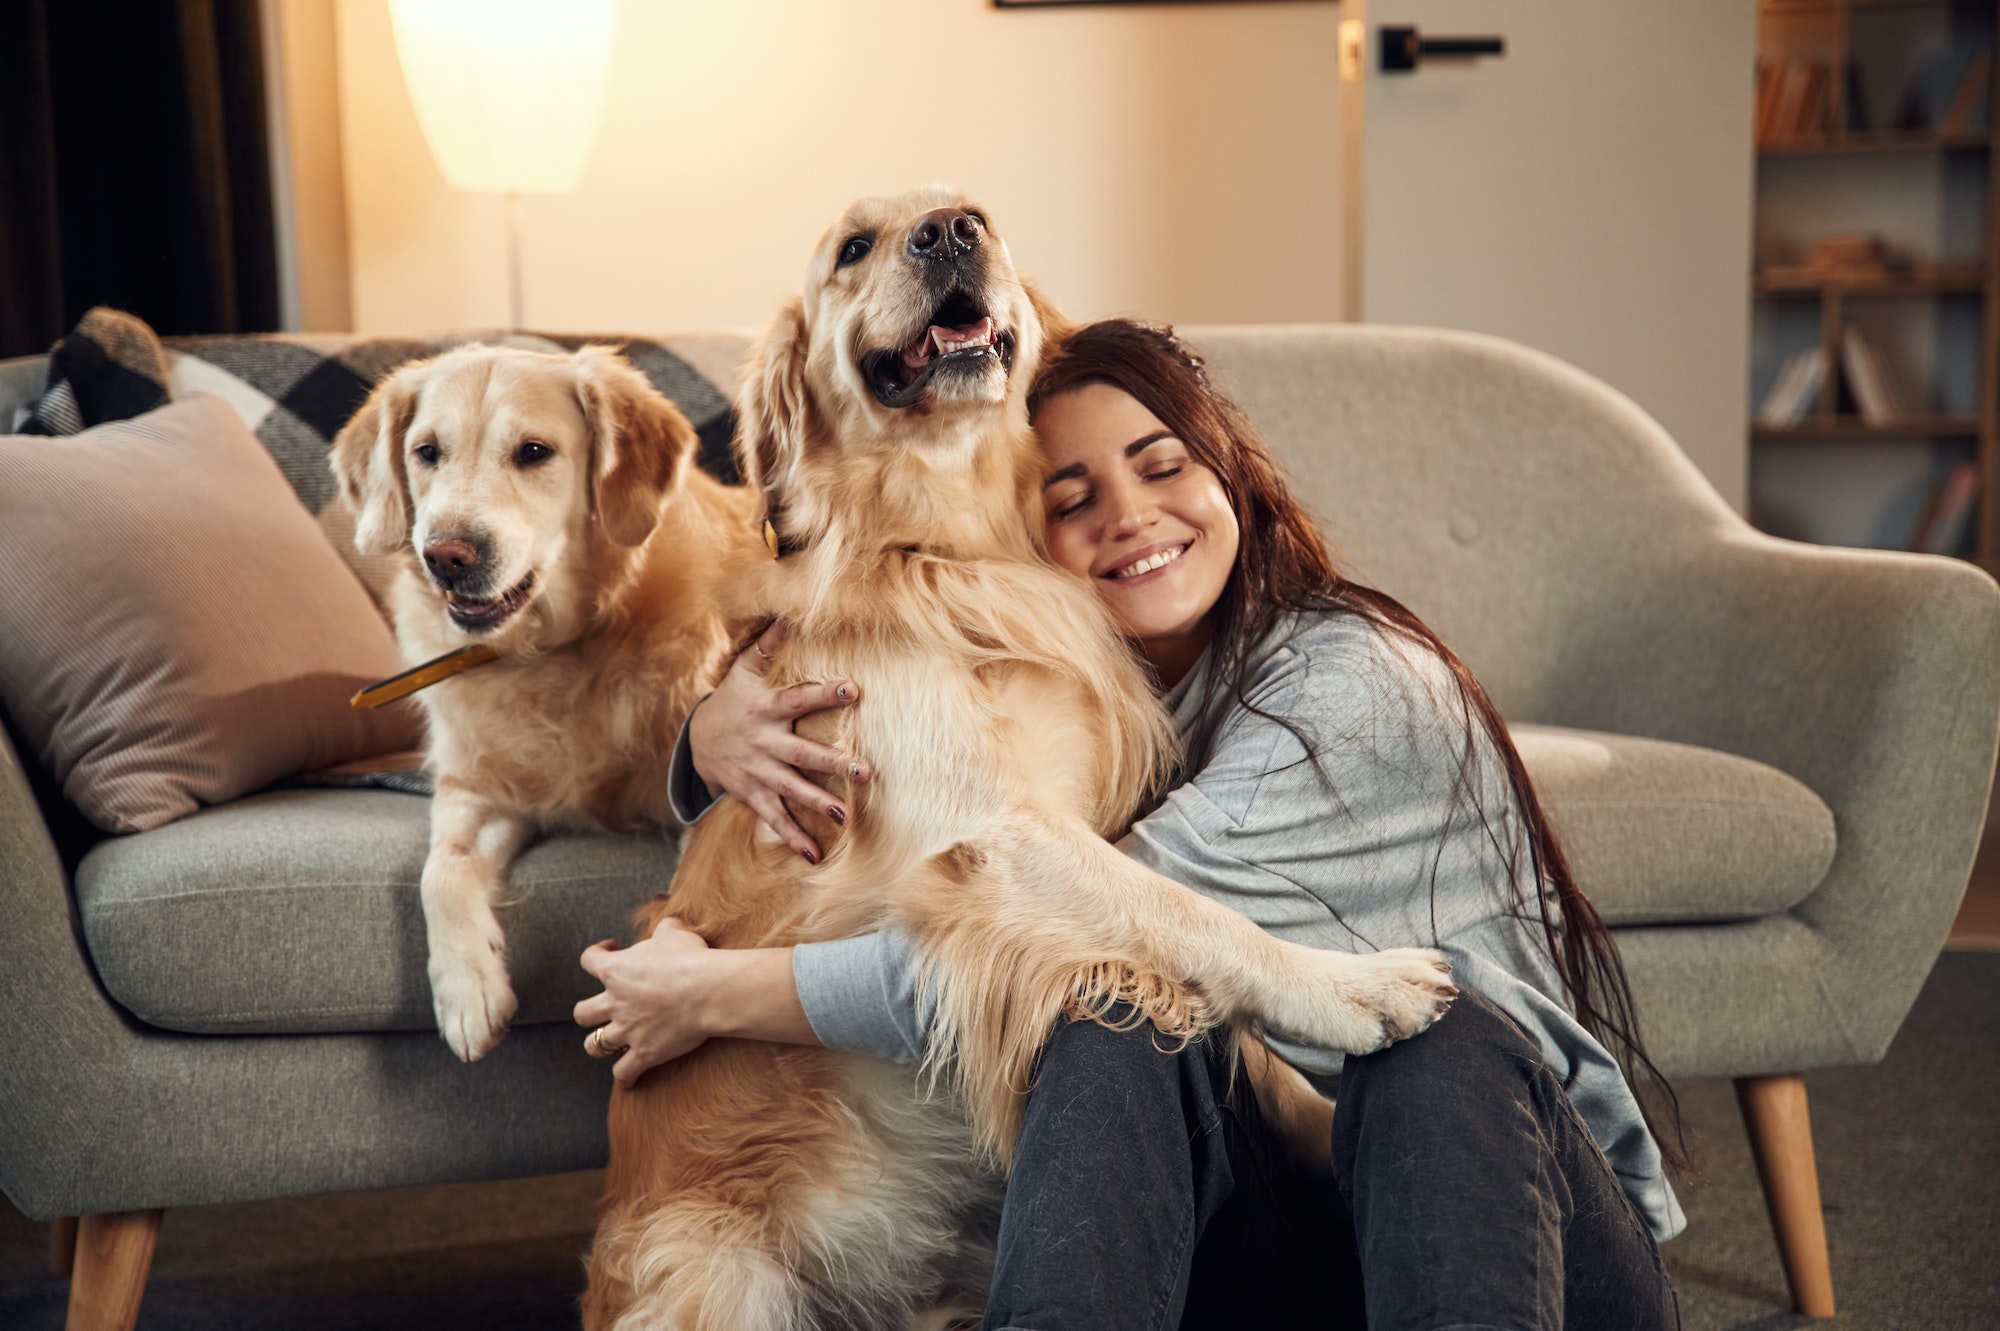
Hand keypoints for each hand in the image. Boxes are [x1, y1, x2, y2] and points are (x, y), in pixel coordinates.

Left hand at [574, 921, 818, 1086]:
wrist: (708, 991)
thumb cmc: (691, 958)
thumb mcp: (676, 932)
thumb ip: (664, 929)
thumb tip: (667, 926)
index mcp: (616, 970)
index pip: (588, 959)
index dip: (596, 952)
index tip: (610, 948)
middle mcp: (614, 1002)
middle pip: (582, 1013)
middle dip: (589, 1012)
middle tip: (605, 1007)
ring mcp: (627, 1031)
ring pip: (594, 1045)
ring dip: (599, 1045)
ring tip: (609, 1044)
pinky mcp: (644, 1053)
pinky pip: (624, 1072)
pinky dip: (625, 1077)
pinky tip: (629, 1080)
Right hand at [688, 618, 869, 862]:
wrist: (696, 743)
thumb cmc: (731, 702)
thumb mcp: (743, 673)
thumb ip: (768, 647)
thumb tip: (788, 614)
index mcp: (767, 710)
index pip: (800, 699)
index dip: (826, 693)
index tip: (854, 689)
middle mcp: (765, 744)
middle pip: (802, 754)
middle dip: (833, 763)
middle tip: (865, 772)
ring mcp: (759, 773)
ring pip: (791, 790)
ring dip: (817, 803)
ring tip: (845, 815)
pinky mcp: (754, 796)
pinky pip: (776, 819)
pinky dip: (795, 838)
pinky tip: (817, 856)